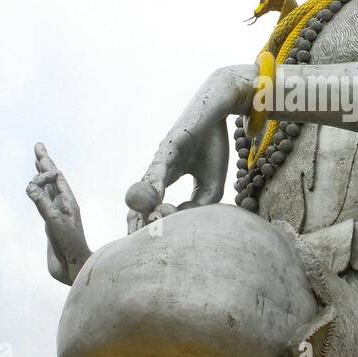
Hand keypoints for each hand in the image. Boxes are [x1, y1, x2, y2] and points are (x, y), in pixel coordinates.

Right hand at [27, 143, 91, 284]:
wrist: (74, 267)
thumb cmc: (69, 245)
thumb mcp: (55, 221)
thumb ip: (42, 203)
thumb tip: (30, 185)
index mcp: (68, 201)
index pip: (57, 177)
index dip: (47, 166)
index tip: (37, 157)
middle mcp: (62, 205)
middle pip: (52, 178)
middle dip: (44, 162)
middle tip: (38, 146)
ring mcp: (56, 213)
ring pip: (47, 189)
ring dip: (41, 175)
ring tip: (37, 163)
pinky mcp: (50, 224)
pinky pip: (42, 203)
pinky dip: (38, 192)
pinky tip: (36, 190)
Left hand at [124, 65, 254, 232]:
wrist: (220, 107)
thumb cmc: (212, 144)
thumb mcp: (211, 184)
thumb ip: (198, 206)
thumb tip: (182, 223)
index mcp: (164, 178)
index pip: (149, 208)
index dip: (146, 227)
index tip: (147, 249)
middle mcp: (158, 169)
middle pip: (139, 202)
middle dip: (137, 225)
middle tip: (138, 248)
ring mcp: (162, 156)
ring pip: (146, 187)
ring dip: (143, 211)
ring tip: (141, 231)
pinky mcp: (171, 143)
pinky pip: (160, 166)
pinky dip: (154, 183)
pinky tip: (153, 197)